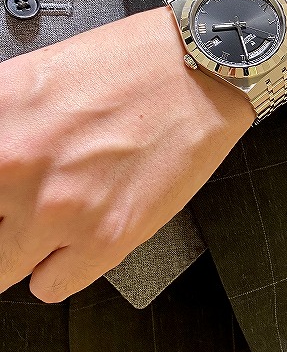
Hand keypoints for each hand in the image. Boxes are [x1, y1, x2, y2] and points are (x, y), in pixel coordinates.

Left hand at [0, 7, 255, 302]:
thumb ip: (0, 128)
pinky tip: (78, 236)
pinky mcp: (106, 238)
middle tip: (18, 208)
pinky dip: (59, 268)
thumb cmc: (133, 65)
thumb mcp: (33, 80)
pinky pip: (49, 286)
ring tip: (52, 221)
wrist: (200, 73)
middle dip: (1, 220)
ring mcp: (59, 207)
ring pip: (1, 268)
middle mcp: (15, 164)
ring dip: (23, 248)